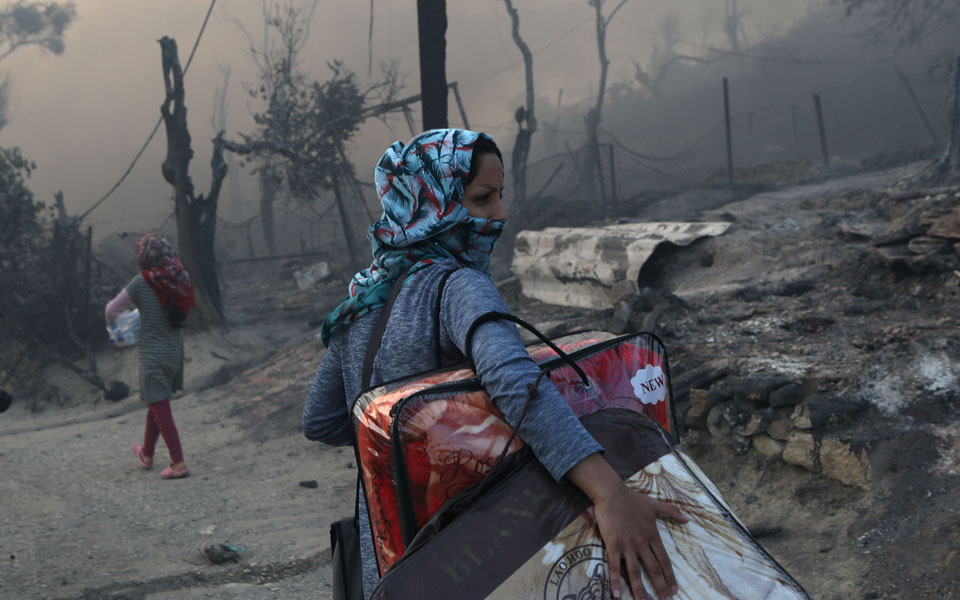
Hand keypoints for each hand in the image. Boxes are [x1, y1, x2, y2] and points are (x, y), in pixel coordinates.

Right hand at [567, 454, 687, 599]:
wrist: (612, 493)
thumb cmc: (632, 499)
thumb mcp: (654, 505)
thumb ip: (671, 512)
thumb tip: (687, 519)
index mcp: (652, 535)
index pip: (664, 560)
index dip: (670, 576)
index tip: (675, 590)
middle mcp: (642, 543)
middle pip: (653, 569)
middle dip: (661, 587)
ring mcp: (627, 545)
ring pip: (635, 571)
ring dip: (640, 589)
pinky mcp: (613, 544)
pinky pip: (614, 566)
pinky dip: (615, 581)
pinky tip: (617, 595)